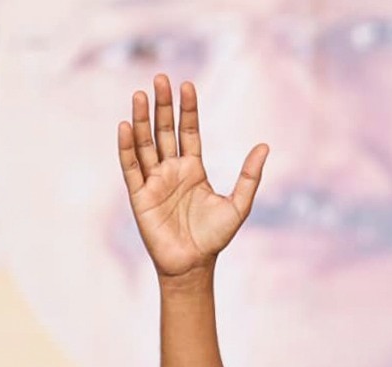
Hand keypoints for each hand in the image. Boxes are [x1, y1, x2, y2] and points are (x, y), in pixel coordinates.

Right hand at [117, 75, 268, 278]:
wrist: (194, 264)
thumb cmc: (214, 237)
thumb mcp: (239, 204)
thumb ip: (249, 176)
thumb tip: (265, 146)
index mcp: (193, 169)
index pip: (188, 132)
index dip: (187, 109)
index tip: (188, 85)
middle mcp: (171, 171)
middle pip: (164, 131)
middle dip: (163, 105)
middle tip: (160, 77)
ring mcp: (154, 181)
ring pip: (145, 143)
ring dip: (141, 119)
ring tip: (139, 94)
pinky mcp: (140, 195)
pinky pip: (131, 167)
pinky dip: (127, 147)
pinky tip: (126, 126)